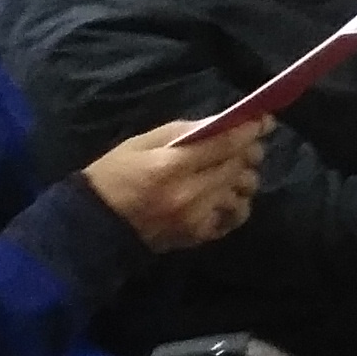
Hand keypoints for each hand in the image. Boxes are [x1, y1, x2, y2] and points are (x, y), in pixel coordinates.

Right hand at [81, 116, 263, 251]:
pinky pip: (234, 216)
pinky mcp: (198, 235)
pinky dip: (235, 203)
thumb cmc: (112, 176)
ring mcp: (197, 217)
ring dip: (242, 178)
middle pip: (238, 167)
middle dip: (248, 151)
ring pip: (242, 192)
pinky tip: (223, 195)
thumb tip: (220, 122)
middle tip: (244, 143)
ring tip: (230, 170)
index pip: (225, 144)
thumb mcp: (139, 143)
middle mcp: (189, 193)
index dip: (249, 131)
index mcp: (171, 165)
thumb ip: (182, 132)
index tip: (264, 120)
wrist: (92, 226)